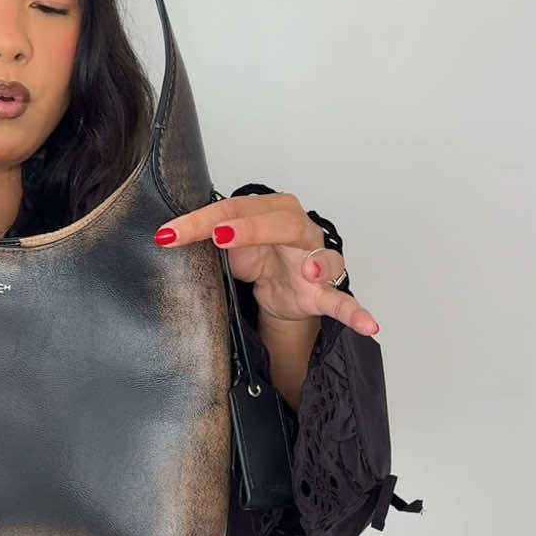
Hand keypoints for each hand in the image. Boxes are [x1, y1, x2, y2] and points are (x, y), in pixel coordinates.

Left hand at [154, 191, 379, 336]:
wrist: (277, 289)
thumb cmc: (255, 256)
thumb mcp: (227, 245)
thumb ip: (205, 237)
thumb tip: (165, 238)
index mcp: (270, 210)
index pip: (233, 210)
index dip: (201, 221)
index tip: (171, 234)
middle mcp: (298, 230)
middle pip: (280, 222)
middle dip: (251, 227)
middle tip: (221, 235)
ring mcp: (315, 261)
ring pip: (321, 258)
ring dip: (318, 266)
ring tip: (311, 275)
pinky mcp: (324, 292)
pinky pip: (342, 301)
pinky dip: (356, 313)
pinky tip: (369, 325)